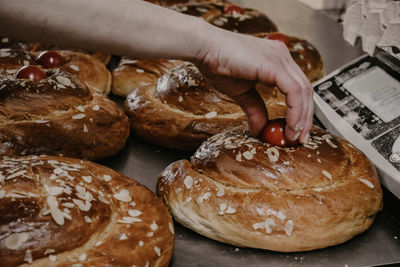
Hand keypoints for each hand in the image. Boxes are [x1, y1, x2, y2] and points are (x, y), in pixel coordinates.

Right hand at [195, 28, 312, 143]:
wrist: (206, 48)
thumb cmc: (219, 63)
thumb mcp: (242, 93)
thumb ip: (255, 109)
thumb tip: (259, 129)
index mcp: (276, 61)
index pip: (298, 88)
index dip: (301, 111)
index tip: (295, 130)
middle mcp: (282, 57)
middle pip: (306, 90)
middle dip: (305, 117)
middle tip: (299, 138)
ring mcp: (281, 59)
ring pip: (304, 92)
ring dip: (302, 117)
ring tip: (294, 135)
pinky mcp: (276, 65)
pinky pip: (294, 92)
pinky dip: (295, 111)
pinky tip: (289, 125)